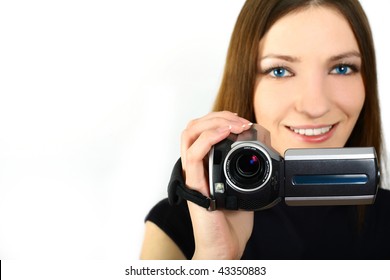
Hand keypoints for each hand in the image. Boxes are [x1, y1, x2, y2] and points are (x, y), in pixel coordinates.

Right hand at [181, 111, 253, 258]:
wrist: (225, 246)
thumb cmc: (231, 220)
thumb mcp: (244, 186)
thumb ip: (245, 167)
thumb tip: (262, 150)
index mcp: (204, 165)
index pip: (202, 131)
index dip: (220, 119)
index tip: (242, 122)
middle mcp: (195, 166)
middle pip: (194, 127)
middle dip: (218, 116)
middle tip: (239, 121)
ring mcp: (193, 174)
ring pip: (190, 134)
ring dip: (213, 122)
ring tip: (234, 125)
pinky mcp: (194, 185)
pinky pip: (194, 154)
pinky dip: (209, 138)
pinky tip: (225, 135)